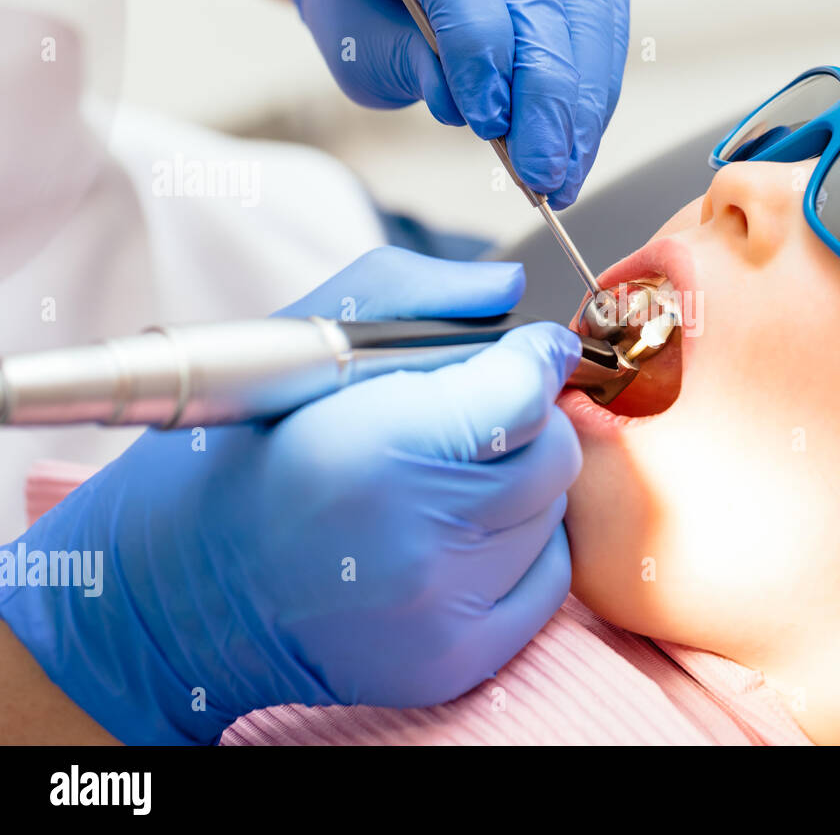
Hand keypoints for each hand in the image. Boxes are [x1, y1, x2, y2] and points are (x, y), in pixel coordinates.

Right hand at [0, 248, 582, 742]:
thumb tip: (509, 289)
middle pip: (551, 454)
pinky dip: (518, 551)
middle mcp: (414, 538)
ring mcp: (439, 610)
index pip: (523, 393)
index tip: (525, 352)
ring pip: (551, 515)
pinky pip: (547, 581)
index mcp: (372, 447)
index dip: (531, 360)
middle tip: (467, 421)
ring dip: (516, 488)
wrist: (174, 599)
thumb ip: (415, 298)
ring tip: (438, 485)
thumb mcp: (301, 348)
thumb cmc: (232, 463)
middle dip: (523, 423)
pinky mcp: (453, 662)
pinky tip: (451, 537)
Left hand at [283, 0, 633, 207]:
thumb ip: (408, 64)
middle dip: (546, 92)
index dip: (476, 42)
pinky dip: (599, 83)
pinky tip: (580, 136)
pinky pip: (610, 12)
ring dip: (582, 100)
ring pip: (587, 2)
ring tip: (566, 169)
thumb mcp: (359, 40)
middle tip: (543, 170)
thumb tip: (467, 111)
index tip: (487, 121)